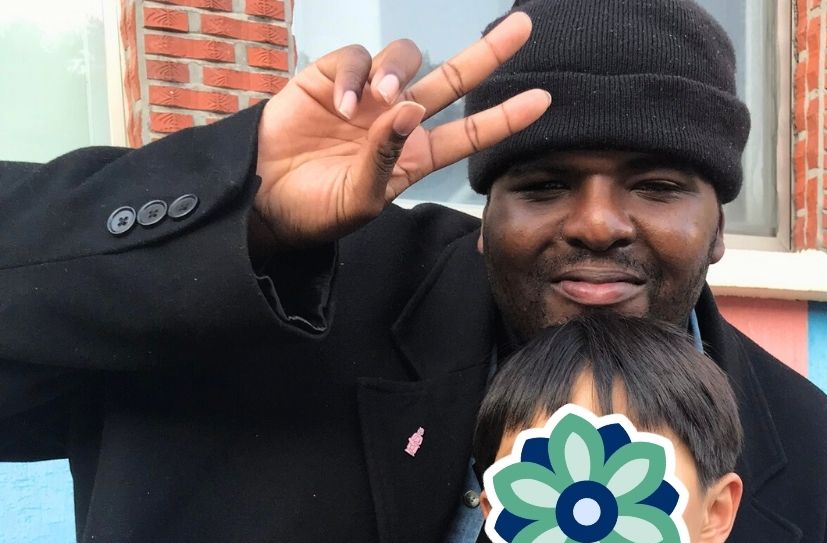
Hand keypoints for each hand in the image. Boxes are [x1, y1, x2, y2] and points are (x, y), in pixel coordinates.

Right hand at [251, 11, 549, 249]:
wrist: (264, 202)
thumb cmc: (317, 211)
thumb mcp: (360, 199)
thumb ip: (387, 158)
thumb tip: (410, 110)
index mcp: (416, 156)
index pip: (471, 133)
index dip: (505, 118)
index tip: (543, 101)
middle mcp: (398, 121)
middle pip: (453, 80)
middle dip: (488, 54)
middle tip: (522, 27)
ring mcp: (368, 97)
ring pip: (405, 59)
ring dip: (401, 72)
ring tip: (383, 99)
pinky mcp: (331, 79)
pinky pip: (357, 59)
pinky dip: (355, 76)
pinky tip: (343, 106)